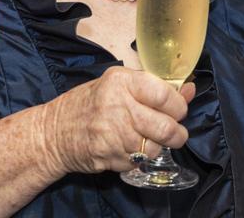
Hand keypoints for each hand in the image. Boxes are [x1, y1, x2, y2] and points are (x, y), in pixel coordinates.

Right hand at [38, 66, 196, 174]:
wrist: (53, 132)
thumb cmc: (89, 103)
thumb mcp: (119, 84)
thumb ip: (155, 87)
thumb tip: (189, 89)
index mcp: (122, 82)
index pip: (165, 95)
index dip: (179, 105)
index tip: (179, 110)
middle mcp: (118, 106)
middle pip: (166, 126)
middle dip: (177, 133)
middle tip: (175, 133)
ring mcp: (113, 134)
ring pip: (155, 147)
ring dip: (157, 146)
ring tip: (148, 139)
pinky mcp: (110, 156)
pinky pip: (139, 160)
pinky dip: (140, 157)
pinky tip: (129, 147)